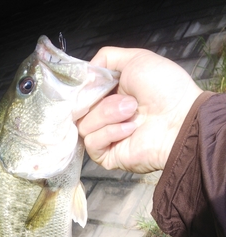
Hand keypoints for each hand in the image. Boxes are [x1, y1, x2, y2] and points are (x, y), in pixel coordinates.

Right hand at [77, 47, 203, 172]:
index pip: (81, 94)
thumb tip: (85, 73)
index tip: (90, 82)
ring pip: (84, 126)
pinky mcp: (107, 156)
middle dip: (100, 102)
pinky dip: (110, 132)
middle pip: (79, 110)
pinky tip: (130, 129)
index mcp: (109, 95)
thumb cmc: (165, 89)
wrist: (180, 118)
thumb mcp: (136, 59)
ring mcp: (105, 137)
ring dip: (108, 115)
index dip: (83, 88)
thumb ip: (107, 58)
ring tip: (132, 112)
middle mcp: (105, 117)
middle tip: (127, 101)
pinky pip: (92, 143)